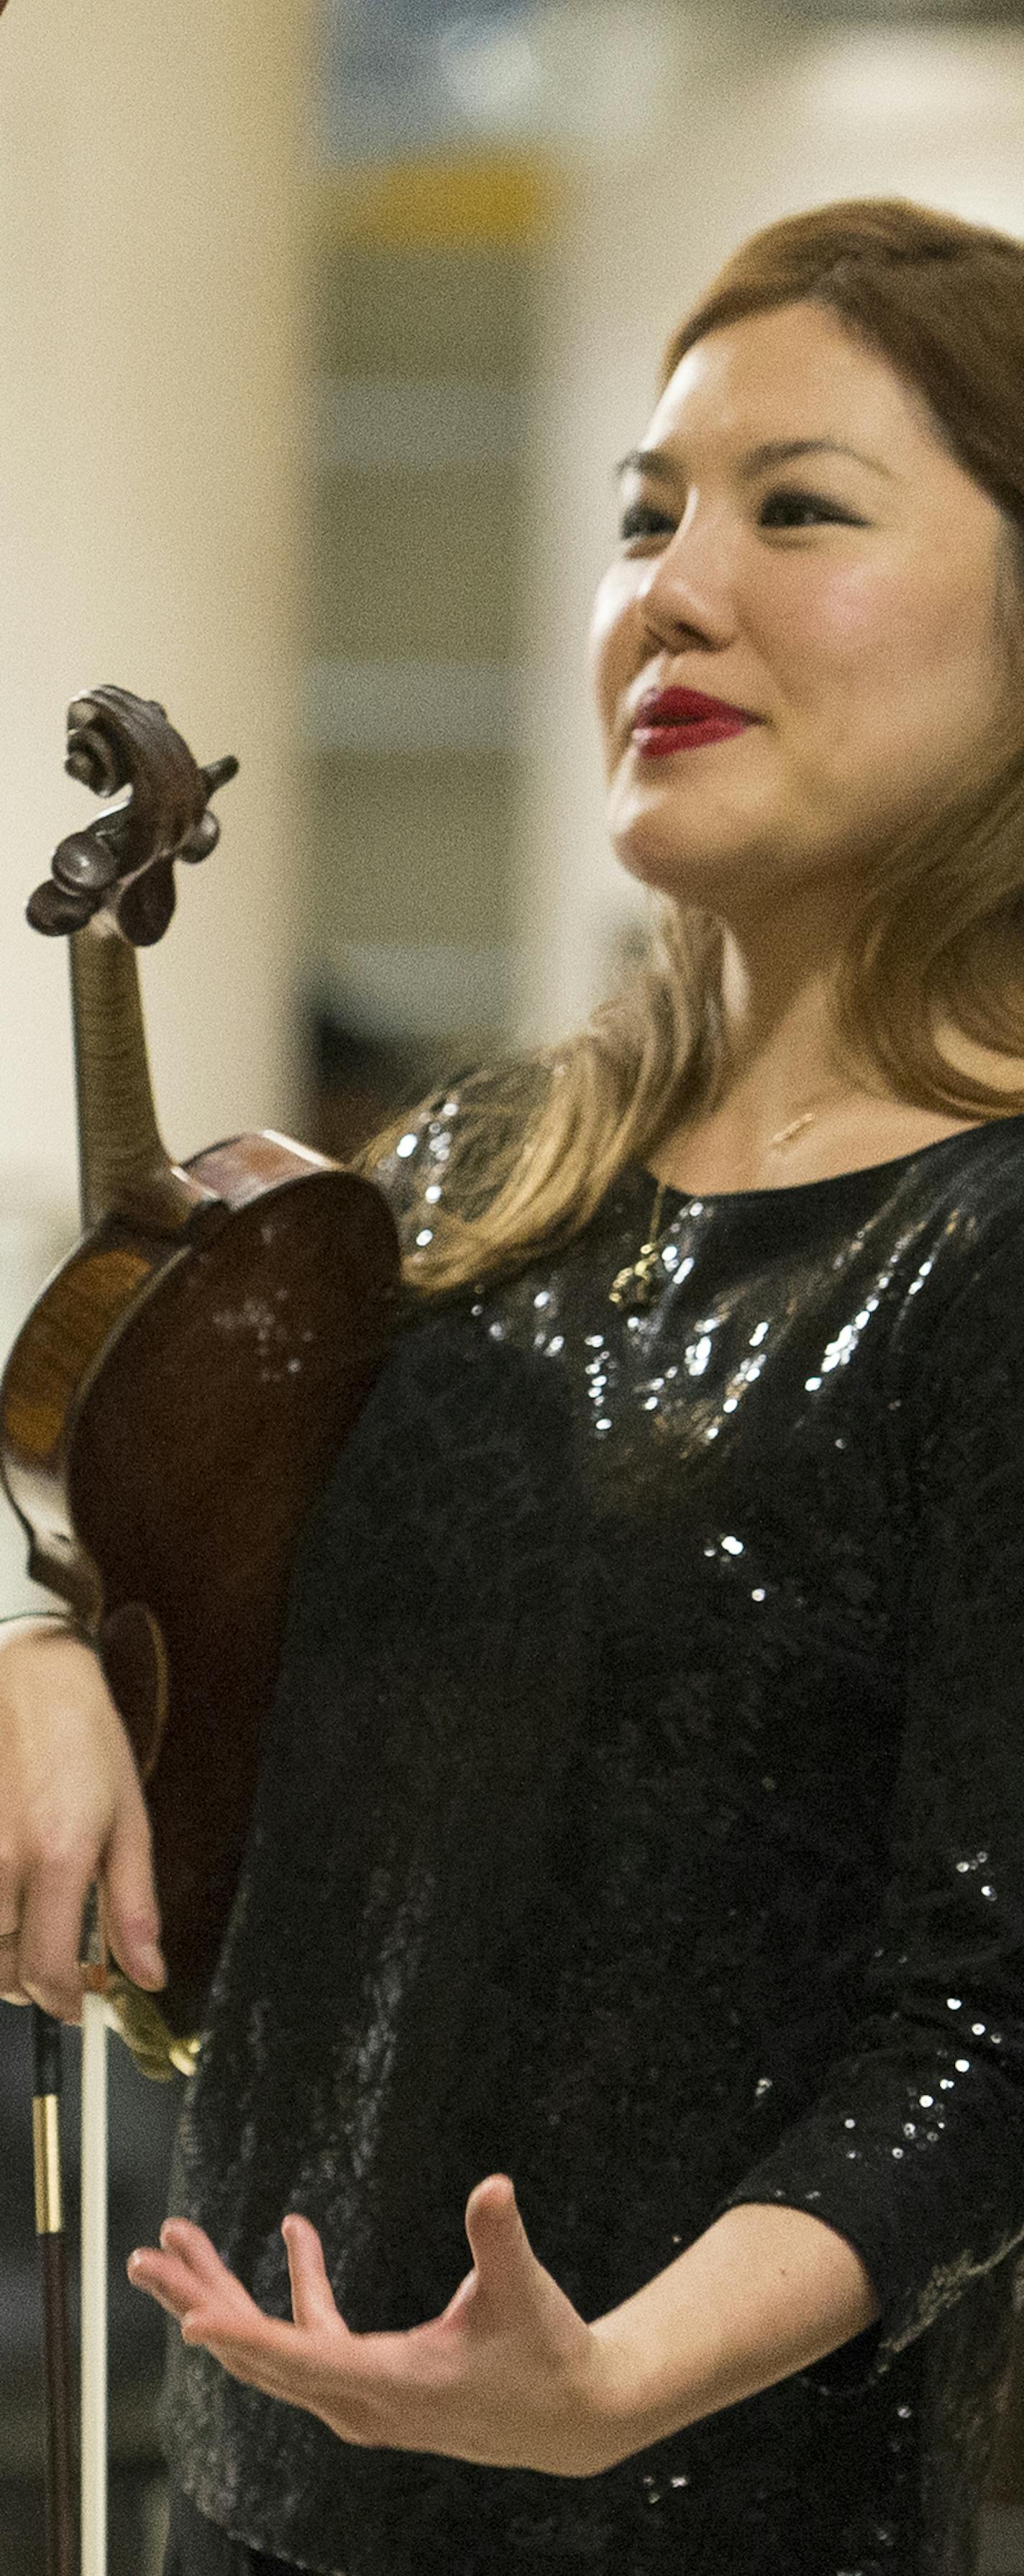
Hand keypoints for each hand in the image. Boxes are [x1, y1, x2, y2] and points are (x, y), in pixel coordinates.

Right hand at [0, 1619, 164, 2018]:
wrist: (30, 1679)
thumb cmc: (84, 1742)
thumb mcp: (128, 1821)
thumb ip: (133, 1907)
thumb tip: (147, 1976)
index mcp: (59, 1857)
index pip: (48, 1971)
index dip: (65, 2002)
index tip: (80, 2004)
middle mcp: (3, 1861)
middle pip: (3, 1970)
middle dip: (33, 1985)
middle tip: (58, 1971)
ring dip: (3, 1955)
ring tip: (30, 1933)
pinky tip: (7, 1896)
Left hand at [128, 2177, 621, 2476]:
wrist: (568, 2415)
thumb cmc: (546, 2354)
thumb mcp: (524, 2295)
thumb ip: (499, 2242)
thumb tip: (492, 2187)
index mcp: (388, 2386)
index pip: (302, 2360)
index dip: (246, 2336)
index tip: (193, 2317)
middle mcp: (358, 2403)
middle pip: (259, 2356)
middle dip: (199, 2302)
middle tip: (147, 2258)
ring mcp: (356, 2399)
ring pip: (271, 2350)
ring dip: (224, 2296)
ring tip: (182, 2240)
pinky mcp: (367, 2386)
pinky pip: (308, 2340)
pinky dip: (295, 2291)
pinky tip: (297, 2234)